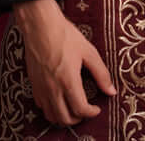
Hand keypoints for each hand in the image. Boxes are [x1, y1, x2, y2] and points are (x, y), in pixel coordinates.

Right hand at [13, 0, 116, 126]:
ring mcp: (41, 88)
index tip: (97, 108)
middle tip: (86, 111)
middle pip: (65, 119)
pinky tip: (58, 100)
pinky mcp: (33, 84)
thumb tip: (111, 90)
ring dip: (63, 117)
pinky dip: (51, 109)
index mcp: (68, 81)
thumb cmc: (65, 35)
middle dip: (78, 119)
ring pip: (51, 116)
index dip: (91, 113)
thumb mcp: (88, 51)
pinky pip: (41, 106)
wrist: (40, 25)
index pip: (80, 109)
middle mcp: (53, 89)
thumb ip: (101, 73)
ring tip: (73, 109)